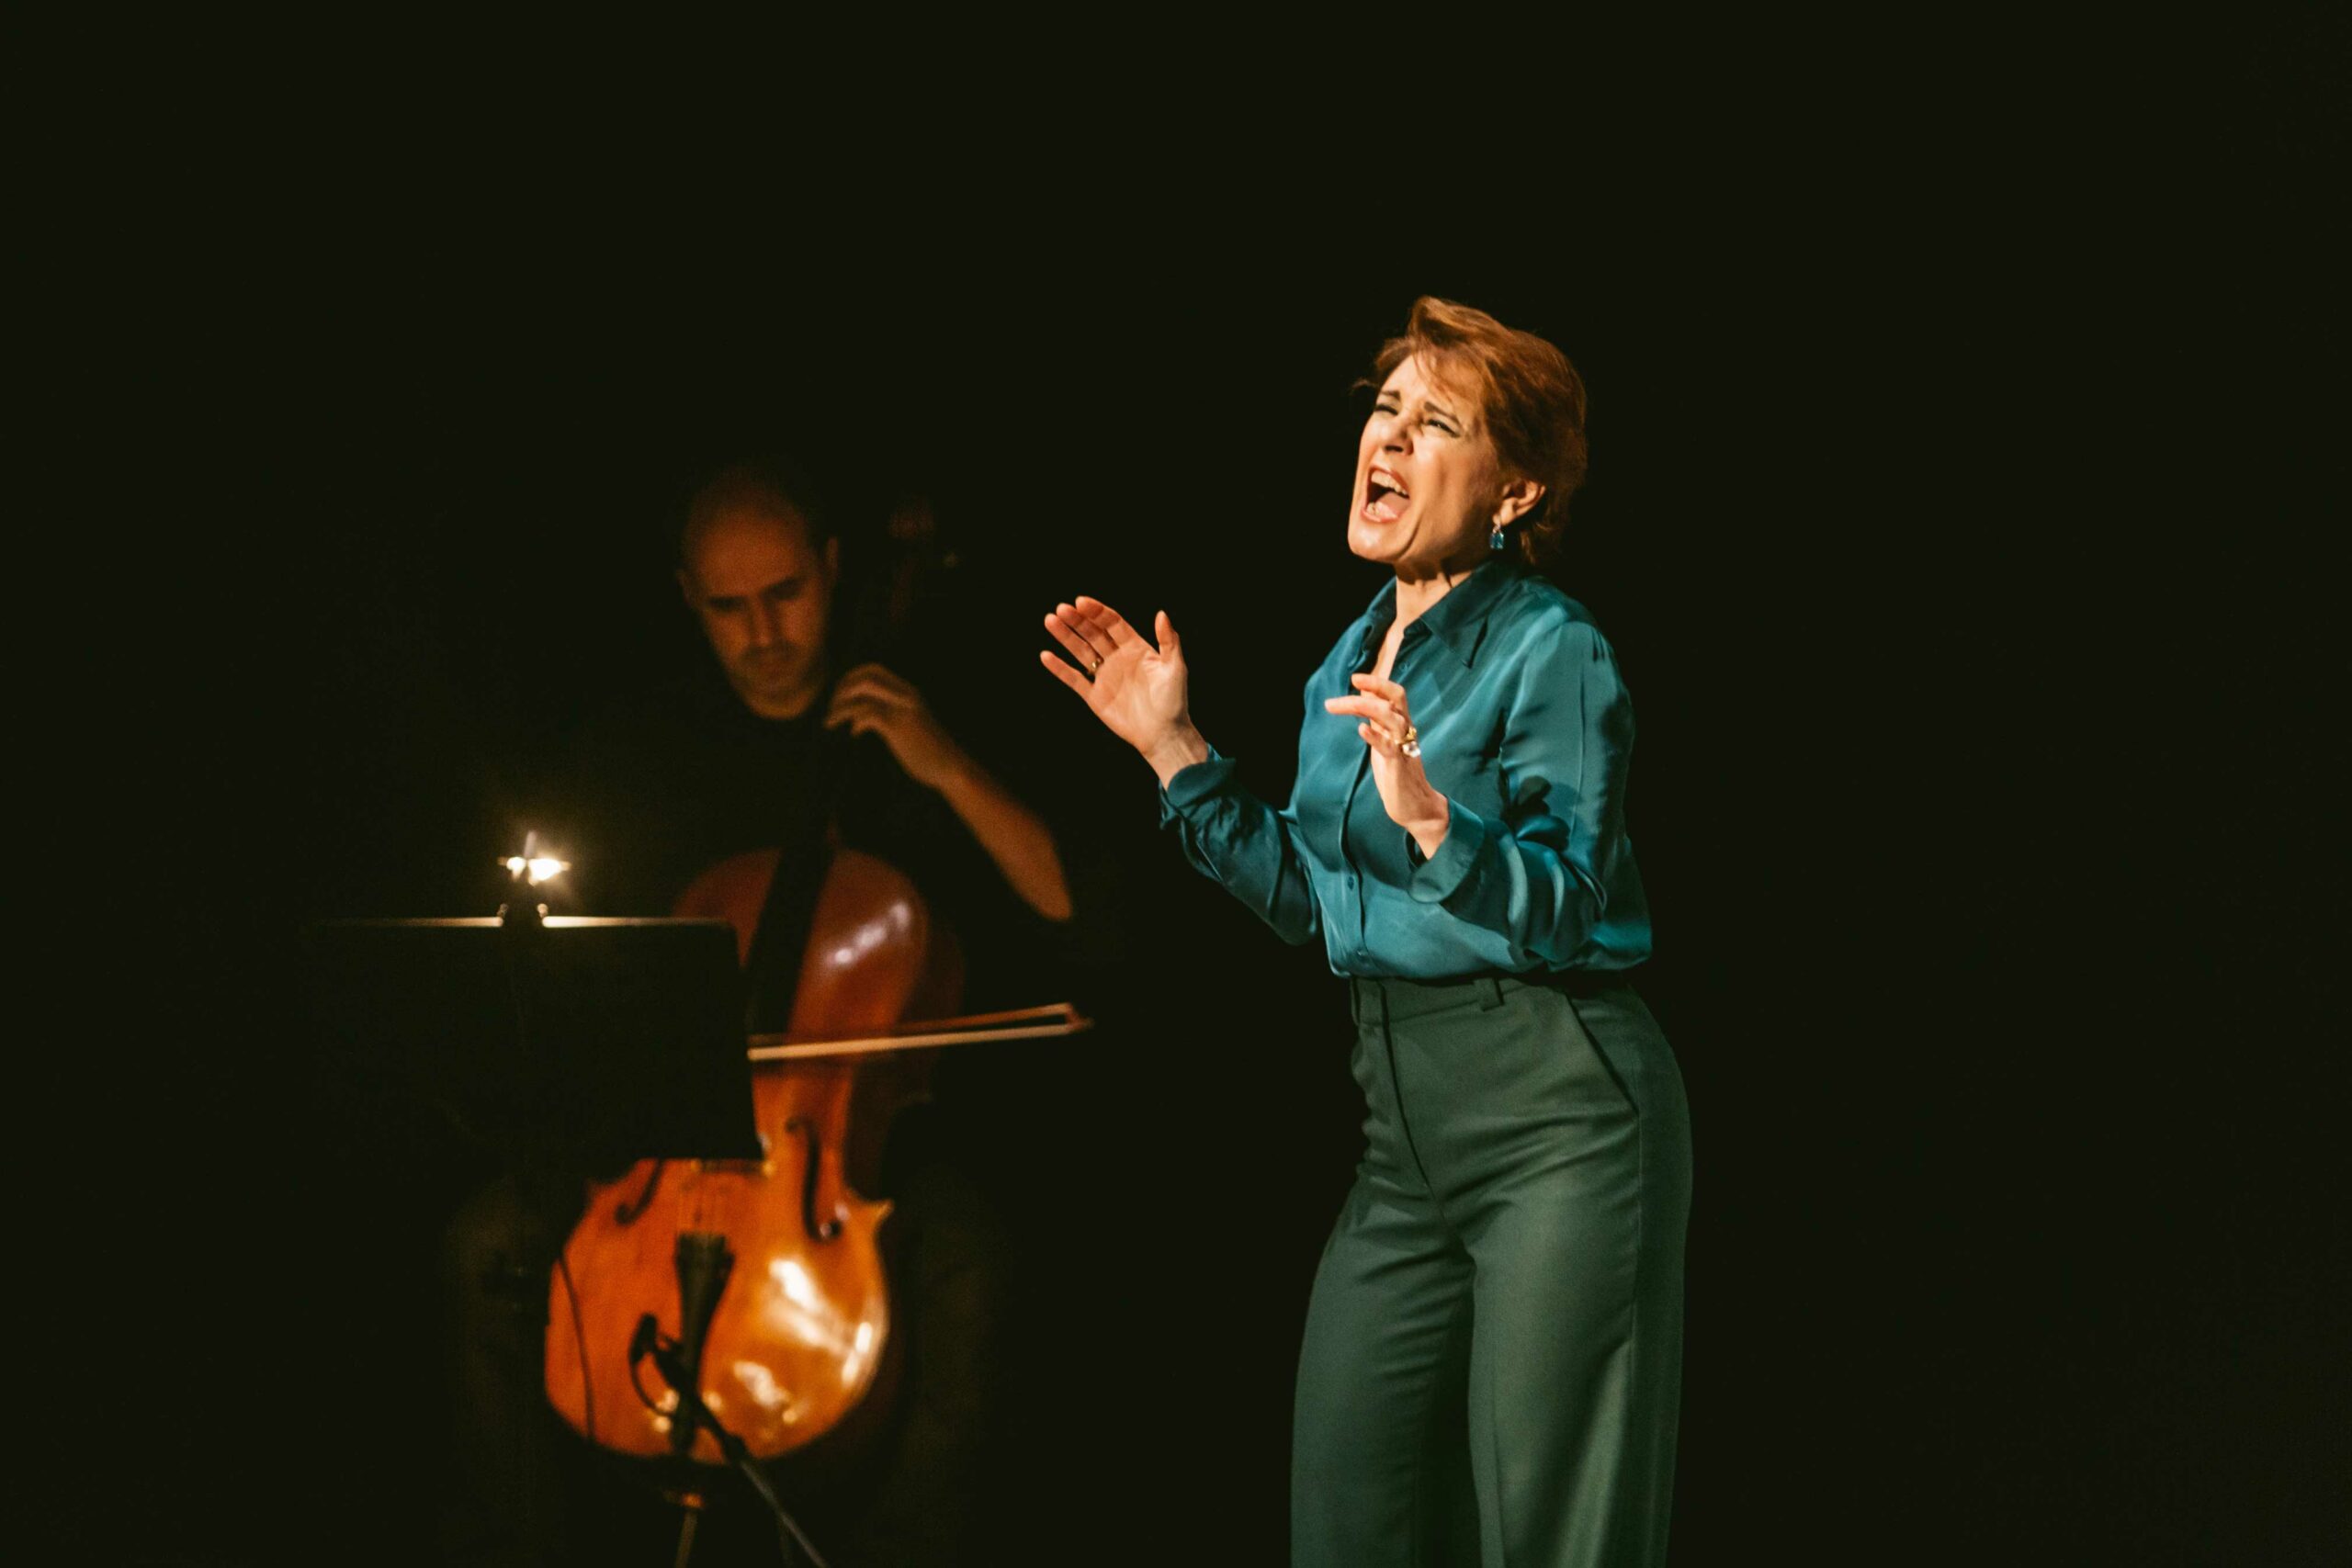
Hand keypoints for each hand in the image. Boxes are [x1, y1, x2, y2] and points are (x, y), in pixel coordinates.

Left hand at [826, 663, 966, 790]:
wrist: (951, 768)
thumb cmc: (930, 752)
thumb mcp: (911, 727)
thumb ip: (893, 716)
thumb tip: (868, 719)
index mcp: (907, 693)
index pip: (873, 670)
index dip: (851, 679)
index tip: (841, 698)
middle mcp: (904, 696)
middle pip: (864, 676)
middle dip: (842, 689)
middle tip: (833, 709)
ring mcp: (901, 710)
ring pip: (862, 693)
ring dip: (840, 706)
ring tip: (831, 721)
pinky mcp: (897, 727)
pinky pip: (867, 714)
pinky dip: (854, 721)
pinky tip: (854, 734)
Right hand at [1040, 597, 1203, 779]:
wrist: (1163, 735)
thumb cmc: (1174, 701)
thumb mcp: (1176, 668)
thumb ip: (1169, 641)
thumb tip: (1162, 614)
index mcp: (1136, 647)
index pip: (1112, 623)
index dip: (1097, 612)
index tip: (1081, 602)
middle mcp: (1117, 658)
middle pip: (1093, 633)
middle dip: (1078, 620)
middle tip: (1061, 609)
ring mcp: (1105, 676)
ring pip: (1081, 651)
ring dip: (1065, 636)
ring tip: (1050, 620)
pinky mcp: (1094, 696)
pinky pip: (1074, 679)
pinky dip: (1059, 668)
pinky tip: (1045, 655)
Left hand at [1324, 673, 1449, 857]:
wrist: (1415, 806)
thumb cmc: (1398, 773)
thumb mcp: (1384, 741)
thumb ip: (1377, 720)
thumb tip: (1364, 696)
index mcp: (1401, 725)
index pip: (1394, 695)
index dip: (1377, 683)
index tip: (1355, 677)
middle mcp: (1405, 731)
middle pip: (1395, 699)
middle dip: (1376, 685)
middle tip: (1352, 680)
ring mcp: (1403, 747)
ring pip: (1390, 718)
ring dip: (1364, 707)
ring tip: (1338, 704)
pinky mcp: (1398, 765)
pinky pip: (1388, 747)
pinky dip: (1374, 736)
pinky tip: (1360, 730)